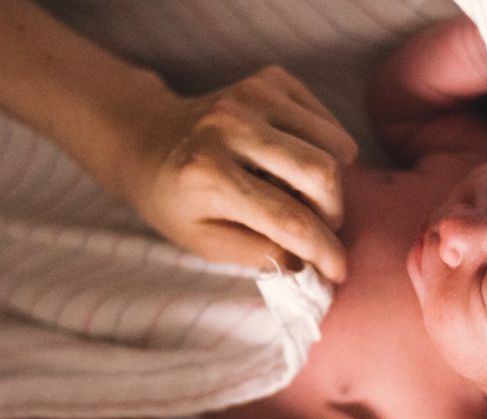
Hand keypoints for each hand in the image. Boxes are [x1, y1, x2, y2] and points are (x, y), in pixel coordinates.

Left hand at [121, 66, 357, 281]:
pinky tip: (298, 163)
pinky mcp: (271, 79)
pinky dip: (327, 150)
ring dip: (331, 182)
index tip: (340, 271)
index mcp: (208, 175)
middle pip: (321, 173)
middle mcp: (231, 127)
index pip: (289, 219)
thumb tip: (310, 263)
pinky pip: (327, 123)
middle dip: (333, 213)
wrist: (146, 137)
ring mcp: (253, 96)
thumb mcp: (204, 242)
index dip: (323, 250)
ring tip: (304, 196)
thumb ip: (258, 255)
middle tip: (319, 229)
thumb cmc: (174, 199)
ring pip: (333, 145)